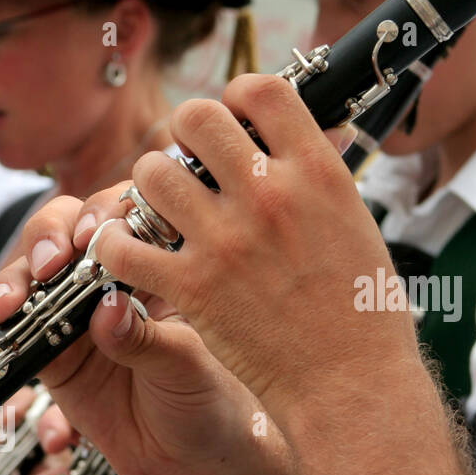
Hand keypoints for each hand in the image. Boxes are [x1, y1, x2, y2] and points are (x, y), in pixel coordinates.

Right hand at [0, 190, 276, 474]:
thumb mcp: (186, 366)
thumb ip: (144, 338)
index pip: (123, 215)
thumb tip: (107, 308)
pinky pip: (16, 330)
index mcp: (157, 264)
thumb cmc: (208, 402)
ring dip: (16, 278)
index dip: (102, 214)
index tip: (94, 236)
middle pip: (66, 229)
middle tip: (50, 264)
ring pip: (33, 272)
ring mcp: (75, 314)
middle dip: (49, 236)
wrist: (189, 462)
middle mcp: (111, 280)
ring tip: (12, 305)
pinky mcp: (51, 354)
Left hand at [75, 75, 404, 423]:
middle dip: (183, 137)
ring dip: (147, 187)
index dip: (235, 99)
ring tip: (158, 212)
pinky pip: (123, 245)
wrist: (352, 383)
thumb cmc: (362, 313)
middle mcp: (268, 195)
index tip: (231, 124)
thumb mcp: (356, 223)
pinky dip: (113, 244)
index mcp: (317, 172)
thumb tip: (295, 143)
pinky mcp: (191, 287)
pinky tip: (124, 252)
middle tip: (186, 168)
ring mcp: (225, 240)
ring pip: (151, 173)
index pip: (260, 91)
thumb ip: (316, 180)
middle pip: (196, 119)